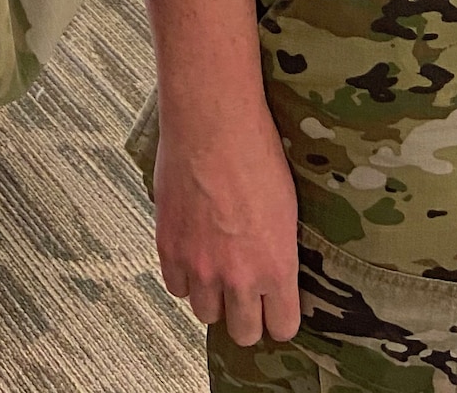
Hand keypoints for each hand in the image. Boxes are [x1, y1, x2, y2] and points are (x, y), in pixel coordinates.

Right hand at [153, 96, 301, 347]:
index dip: (280, 319)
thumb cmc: (256, 152)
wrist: (212, 123)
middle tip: (247, 293)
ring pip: (206, 313)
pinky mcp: (170, 250)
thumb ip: (278, 251)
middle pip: (243, 332)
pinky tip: (193, 253)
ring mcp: (200, 267)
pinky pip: (176, 287)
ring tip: (218, 268)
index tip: (277, 308)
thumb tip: (274, 270)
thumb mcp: (286, 206)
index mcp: (276, 266)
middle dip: (247, 316)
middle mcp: (238, 277)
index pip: (282, 327)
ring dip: (213, 296)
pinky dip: (184, 276)